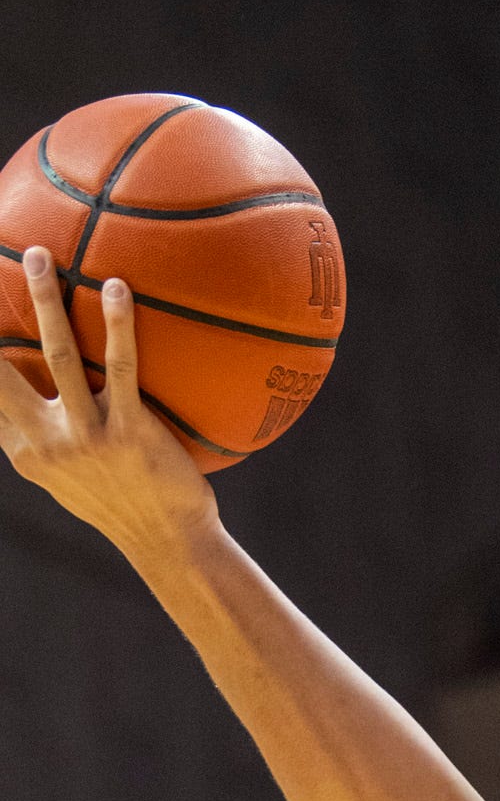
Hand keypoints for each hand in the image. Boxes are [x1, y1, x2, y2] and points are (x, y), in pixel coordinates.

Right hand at [0, 247, 218, 561]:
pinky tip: (116, 288)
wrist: (171, 544)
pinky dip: (116, 323)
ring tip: (38, 256)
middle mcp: (47, 442)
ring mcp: (87, 436)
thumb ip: (44, 442)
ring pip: (56, 353)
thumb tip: (29, 408)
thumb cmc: (125, 506)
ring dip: (44, 299)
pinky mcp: (130, 431)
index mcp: (26, 452)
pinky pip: (120, 366)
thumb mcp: (69, 480)